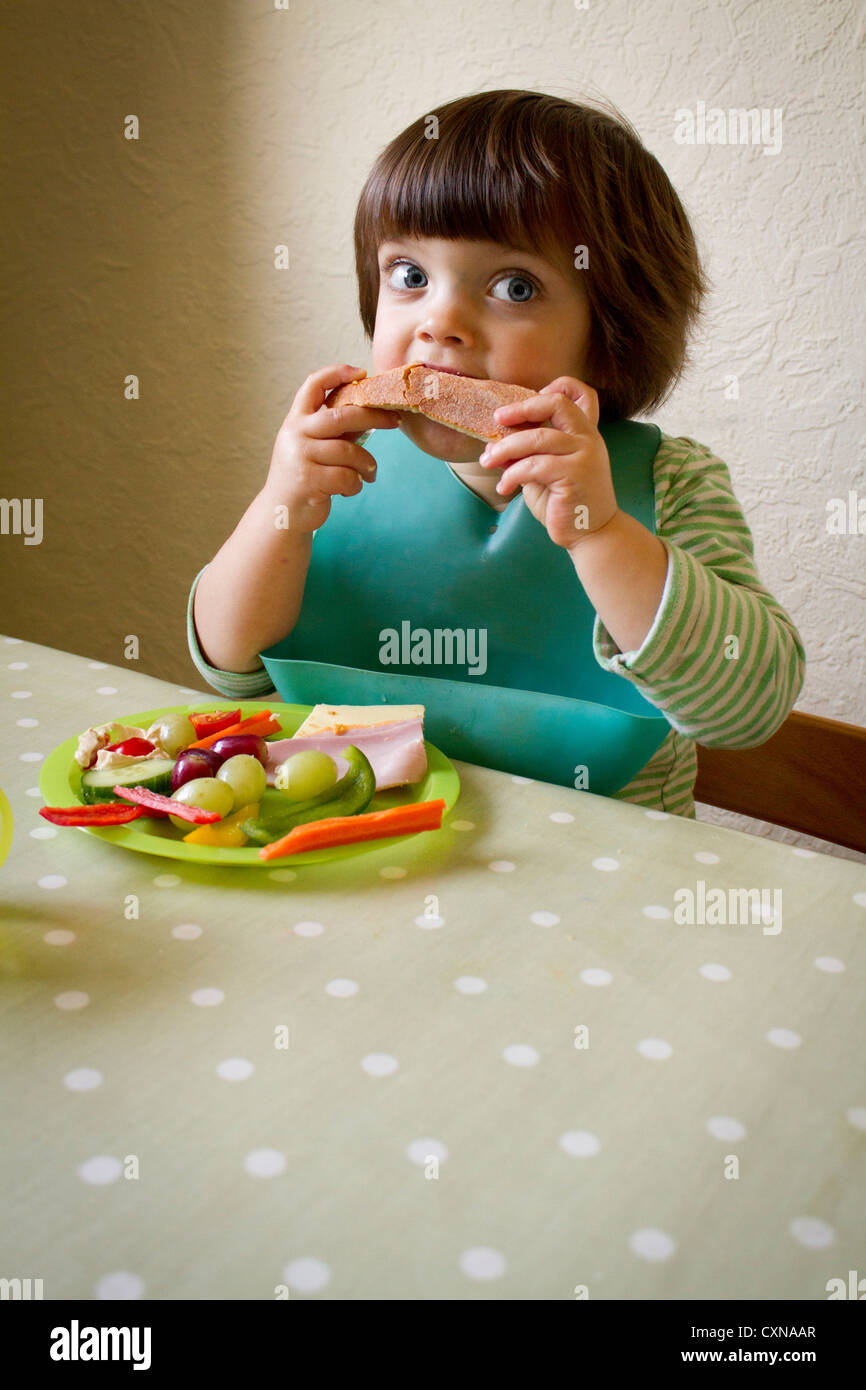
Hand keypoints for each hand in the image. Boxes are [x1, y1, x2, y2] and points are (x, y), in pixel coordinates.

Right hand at [262, 363, 399, 532]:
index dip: (337, 373)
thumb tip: (371, 409)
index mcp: (296, 420)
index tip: (362, 373)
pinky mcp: (308, 480)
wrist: (282, 513)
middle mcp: (295, 434)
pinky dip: (355, 484)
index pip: (313, 385)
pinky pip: (347, 476)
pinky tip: (350, 489)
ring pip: (349, 451)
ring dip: (366, 464)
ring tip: (369, 474)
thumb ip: (337, 429)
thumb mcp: (316, 447)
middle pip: (342, 415)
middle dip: (374, 417)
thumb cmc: (305, 476)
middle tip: (395, 422)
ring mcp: (300, 457)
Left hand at [479, 377, 618, 551]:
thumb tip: (494, 444)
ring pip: (536, 438)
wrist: (592, 535)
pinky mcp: (574, 474)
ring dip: (505, 448)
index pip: (580, 393)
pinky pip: (533, 466)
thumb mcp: (545, 472)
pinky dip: (511, 475)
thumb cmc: (565, 503)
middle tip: (498, 419)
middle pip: (556, 404)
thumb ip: (529, 454)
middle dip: (521, 408)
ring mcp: (584, 455)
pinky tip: (504, 488)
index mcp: (585, 433)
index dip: (556, 387)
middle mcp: (588, 439)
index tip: (530, 402)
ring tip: (488, 462)